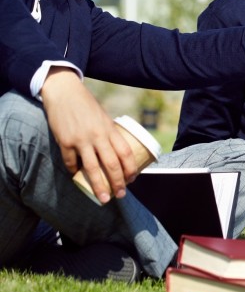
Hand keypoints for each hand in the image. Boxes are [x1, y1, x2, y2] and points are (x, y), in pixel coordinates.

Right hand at [40, 67, 136, 203]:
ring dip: (99, 186)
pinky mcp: (65, 142)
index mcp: (110, 129)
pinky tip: (78, 178)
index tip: (132, 179)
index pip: (125, 153)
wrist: (65, 92)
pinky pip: (71, 162)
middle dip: (118, 182)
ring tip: (103, 198)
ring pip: (92, 169)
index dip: (131, 168)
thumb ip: (109, 133)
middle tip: (121, 194)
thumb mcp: (103, 117)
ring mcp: (80, 140)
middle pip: (112, 164)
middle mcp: (97, 136)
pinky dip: (75, 172)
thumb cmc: (87, 105)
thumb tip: (115, 152)